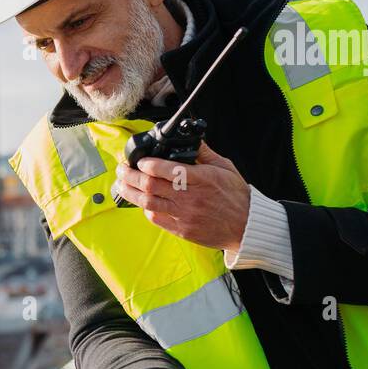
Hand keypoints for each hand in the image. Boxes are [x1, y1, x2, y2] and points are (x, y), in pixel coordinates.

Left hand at [112, 140, 249, 253]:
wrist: (246, 226)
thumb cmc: (236, 196)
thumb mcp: (225, 167)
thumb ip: (204, 153)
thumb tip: (191, 138)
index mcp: (201, 180)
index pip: (168, 170)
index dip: (148, 164)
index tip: (139, 160)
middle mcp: (190, 198)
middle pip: (151, 186)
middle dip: (130, 175)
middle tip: (122, 169)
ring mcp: (184, 216)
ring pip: (148, 203)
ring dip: (130, 192)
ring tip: (121, 184)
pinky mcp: (182, 230)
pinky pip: (156, 218)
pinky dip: (145, 209)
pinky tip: (141, 201)